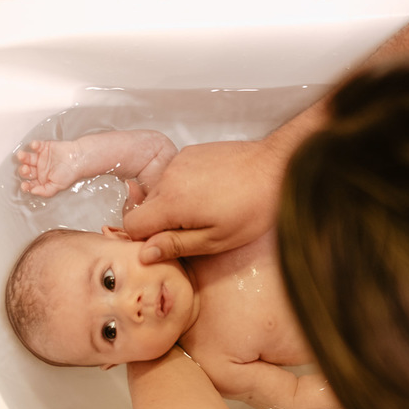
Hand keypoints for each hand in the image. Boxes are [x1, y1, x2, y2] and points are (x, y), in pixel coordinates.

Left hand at [16, 139, 86, 196]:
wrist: (79, 159)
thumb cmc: (71, 173)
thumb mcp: (58, 186)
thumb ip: (45, 191)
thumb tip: (33, 192)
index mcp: (42, 179)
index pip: (31, 183)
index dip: (26, 185)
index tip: (25, 185)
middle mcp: (40, 169)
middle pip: (26, 170)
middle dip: (24, 170)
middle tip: (26, 169)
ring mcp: (40, 158)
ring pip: (27, 158)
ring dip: (24, 157)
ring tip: (22, 155)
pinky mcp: (43, 147)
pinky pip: (35, 146)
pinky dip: (33, 145)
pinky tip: (34, 146)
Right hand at [121, 138, 284, 261]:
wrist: (276, 167)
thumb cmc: (253, 207)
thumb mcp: (216, 239)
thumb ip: (176, 246)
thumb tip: (145, 254)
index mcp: (171, 202)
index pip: (132, 225)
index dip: (146, 240)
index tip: (167, 244)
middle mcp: (168, 177)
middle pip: (144, 208)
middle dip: (162, 222)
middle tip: (194, 229)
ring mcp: (178, 162)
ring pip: (159, 192)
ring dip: (174, 204)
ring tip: (207, 209)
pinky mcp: (190, 153)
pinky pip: (174, 176)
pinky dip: (184, 187)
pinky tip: (211, 193)